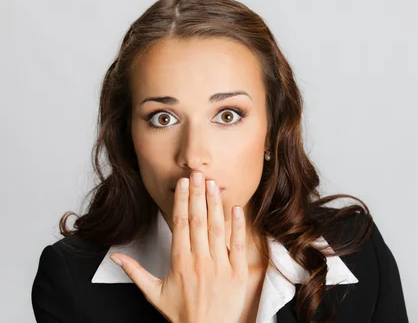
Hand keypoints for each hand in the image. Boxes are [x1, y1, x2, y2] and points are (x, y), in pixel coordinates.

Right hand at [109, 172, 247, 322]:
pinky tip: (236, 209)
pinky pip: (238, 245)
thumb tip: (114, 257)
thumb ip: (135, 272)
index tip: (182, 183)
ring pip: (218, 229)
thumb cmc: (181, 314)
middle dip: (198, 194)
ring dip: (215, 204)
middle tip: (198, 173)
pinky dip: (238, 227)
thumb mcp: (154, 293)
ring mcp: (220, 265)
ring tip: (214, 184)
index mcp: (180, 262)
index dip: (182, 201)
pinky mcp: (237, 273)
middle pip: (199, 221)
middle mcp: (200, 260)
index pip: (180, 224)